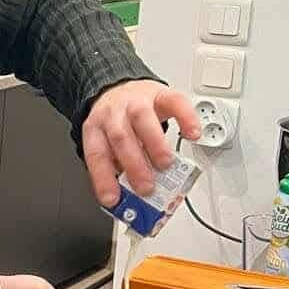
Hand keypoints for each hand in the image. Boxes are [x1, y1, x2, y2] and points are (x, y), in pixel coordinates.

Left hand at [82, 81, 201, 206]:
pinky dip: (187, 119)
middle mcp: (114, 114)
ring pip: (143, 119)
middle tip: (147, 187)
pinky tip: (193, 135)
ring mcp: (137, 101)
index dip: (104, 179)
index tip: (113, 200)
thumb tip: (133, 197)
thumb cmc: (116, 123)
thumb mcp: (108, 144)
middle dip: (135, 166)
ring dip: (156, 145)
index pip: (97, 155)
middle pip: (120, 138)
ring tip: (166, 164)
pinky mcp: (160, 93)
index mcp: (96, 129)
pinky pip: (175, 102)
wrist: (120, 88)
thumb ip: (118, 169)